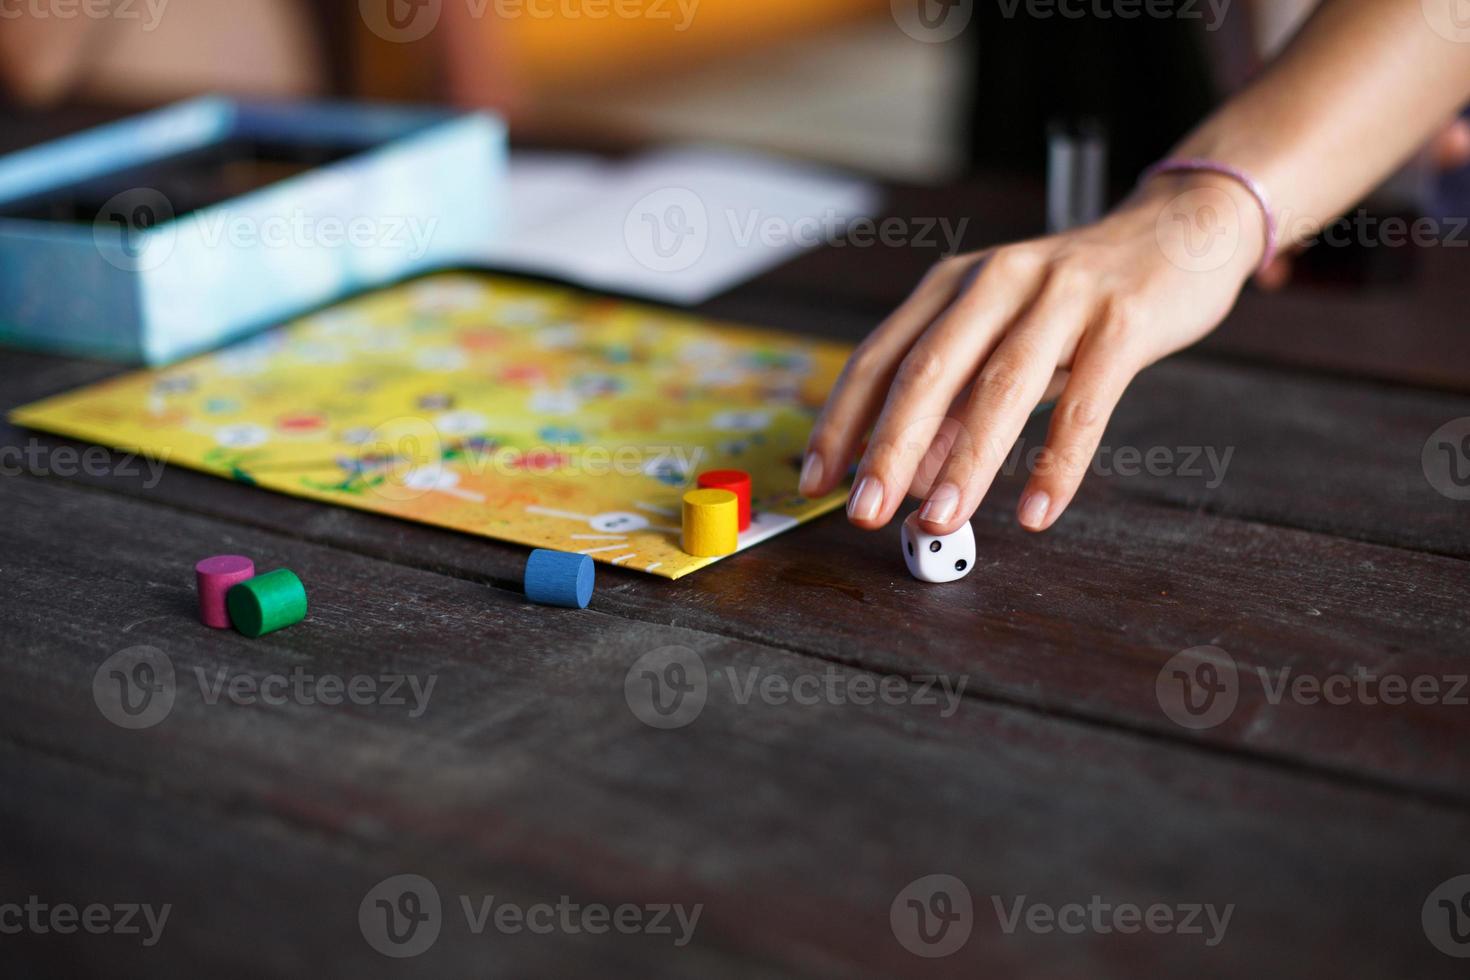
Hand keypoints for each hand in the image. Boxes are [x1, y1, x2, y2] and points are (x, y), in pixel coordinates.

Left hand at [799, 172, 1265, 535]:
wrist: (1179, 233)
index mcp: (952, 287)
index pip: (879, 357)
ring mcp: (1062, 296)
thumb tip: (911, 479)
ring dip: (965, 463)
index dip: (842, 421)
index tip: (817, 481)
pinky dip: (1058, 464)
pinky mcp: (1122, 321)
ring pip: (1001, 387)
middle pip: (928, 371)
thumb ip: (955, 404)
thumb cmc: (1074, 302)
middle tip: (864, 513)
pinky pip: (1086, 403)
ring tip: (939, 520)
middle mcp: (997, 282)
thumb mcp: (1000, 341)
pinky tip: (1037, 511)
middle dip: (889, 449)